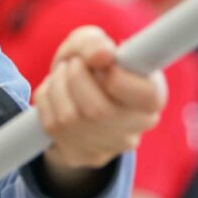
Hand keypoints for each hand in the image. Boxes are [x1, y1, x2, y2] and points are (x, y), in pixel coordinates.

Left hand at [36, 26, 165, 174]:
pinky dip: (46, 100)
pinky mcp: (81, 155)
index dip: (117, 76)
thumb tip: (101, 55)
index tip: (103, 61)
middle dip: (75, 77)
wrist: (75, 95)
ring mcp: (110, 146)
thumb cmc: (91, 64)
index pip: (146, 96)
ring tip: (62, 74)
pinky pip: (52, 126)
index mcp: (152, 97)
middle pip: (98, 110)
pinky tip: (55, 93)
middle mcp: (137, 127)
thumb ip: (95, 42)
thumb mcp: (92, 43)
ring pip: (69, 117)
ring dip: (56, 86)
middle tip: (74, 63)